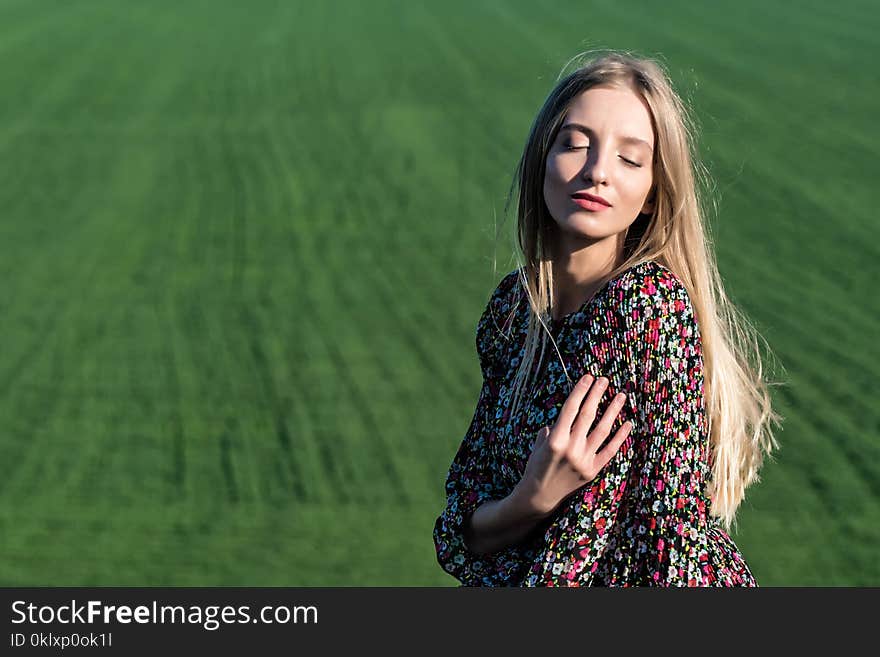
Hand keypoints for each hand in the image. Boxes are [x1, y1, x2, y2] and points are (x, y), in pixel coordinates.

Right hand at [515, 374, 631, 516]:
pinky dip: (620, 437)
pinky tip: (628, 423)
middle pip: (587, 415)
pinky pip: (610, 451)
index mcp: (555, 439)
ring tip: (621, 396)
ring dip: (612, 411)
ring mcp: (584, 460)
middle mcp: (571, 448)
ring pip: (602, 430)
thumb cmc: (536, 466)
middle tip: (604, 380)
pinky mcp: (593, 470)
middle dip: (596, 394)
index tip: (588, 377)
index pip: (571, 409)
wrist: (540, 496)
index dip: (580, 391)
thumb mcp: (539, 444)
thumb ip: (552, 429)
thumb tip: (566, 416)